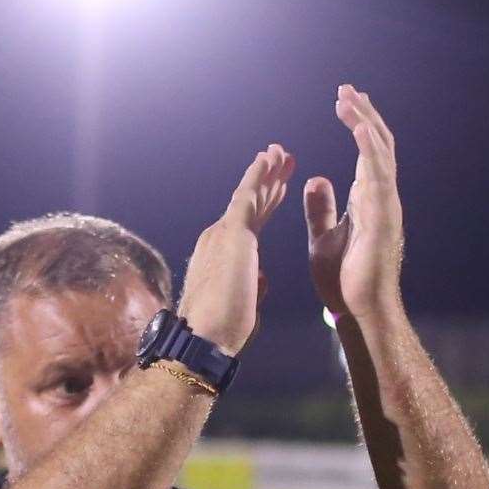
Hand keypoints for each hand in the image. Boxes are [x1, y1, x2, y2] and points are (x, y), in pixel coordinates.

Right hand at [178, 143, 294, 353]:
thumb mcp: (246, 302)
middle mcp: (219, 236)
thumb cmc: (223, 329)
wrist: (204, 338)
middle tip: (284, 157)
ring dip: (267, 172)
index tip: (280, 186)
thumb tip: (260, 278)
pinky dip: (258, 176)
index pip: (251, 221)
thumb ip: (253, 284)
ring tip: (281, 151)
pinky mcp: (231, 233)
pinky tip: (268, 158)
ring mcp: (223, 232)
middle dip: (270, 180)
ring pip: (250, 195)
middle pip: (251, 202)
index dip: (267, 201)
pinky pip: (247, 197)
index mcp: (225, 253)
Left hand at [304, 85, 404, 320]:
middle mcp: (383, 198)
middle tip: (345, 89)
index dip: (358, 124)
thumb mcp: (324, 237)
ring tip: (348, 98)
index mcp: (369, 200)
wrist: (359, 312)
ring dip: (365, 123)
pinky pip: (379, 177)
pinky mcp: (383, 219)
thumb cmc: (345, 280)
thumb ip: (322, 207)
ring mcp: (386, 207)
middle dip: (363, 114)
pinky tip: (359, 128)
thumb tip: (315, 177)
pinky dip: (370, 150)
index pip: (368, 152)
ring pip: (381, 154)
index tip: (343, 100)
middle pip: (378, 145)